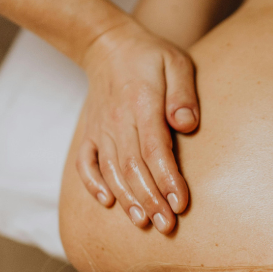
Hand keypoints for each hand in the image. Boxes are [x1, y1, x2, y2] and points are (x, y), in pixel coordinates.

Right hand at [75, 22, 198, 234]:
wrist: (107, 45)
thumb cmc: (150, 56)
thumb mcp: (176, 62)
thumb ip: (183, 94)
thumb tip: (186, 125)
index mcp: (142, 104)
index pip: (155, 150)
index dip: (167, 179)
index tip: (180, 204)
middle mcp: (118, 121)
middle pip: (133, 168)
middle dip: (151, 200)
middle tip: (167, 226)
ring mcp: (100, 129)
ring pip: (111, 170)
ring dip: (127, 199)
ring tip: (143, 223)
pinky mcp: (90, 133)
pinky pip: (86, 163)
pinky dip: (94, 184)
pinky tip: (108, 202)